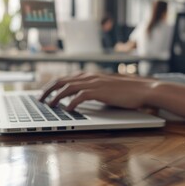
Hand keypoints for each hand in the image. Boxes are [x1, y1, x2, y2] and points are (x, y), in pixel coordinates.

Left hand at [40, 72, 184, 119]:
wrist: (144, 89)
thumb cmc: (126, 91)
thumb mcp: (106, 88)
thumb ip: (93, 89)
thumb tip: (81, 96)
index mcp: (90, 75)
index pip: (65, 78)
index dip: (53, 84)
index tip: (45, 92)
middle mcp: (89, 77)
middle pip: (62, 80)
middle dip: (49, 89)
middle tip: (40, 99)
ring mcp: (94, 83)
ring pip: (68, 88)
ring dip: (56, 97)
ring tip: (49, 105)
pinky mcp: (100, 91)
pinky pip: (80, 96)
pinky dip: (71, 102)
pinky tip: (67, 109)